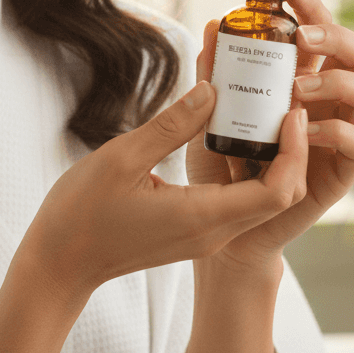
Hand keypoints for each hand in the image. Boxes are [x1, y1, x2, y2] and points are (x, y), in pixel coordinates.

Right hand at [21, 77, 308, 304]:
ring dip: (268, 155)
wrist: (59, 262)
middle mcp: (213, 231)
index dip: (294, 150)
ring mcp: (204, 234)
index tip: (291, 110)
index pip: (277, 191)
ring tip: (261, 107)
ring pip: (259, 196)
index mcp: (202, 217)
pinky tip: (228, 130)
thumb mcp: (122, 158)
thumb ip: (171, 124)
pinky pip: (235, 199)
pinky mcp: (193, 229)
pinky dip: (243, 166)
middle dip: (290, 147)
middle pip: (278, 194)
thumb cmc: (82, 212)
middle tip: (284, 100)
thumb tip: (213, 90)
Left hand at [184, 0, 353, 271]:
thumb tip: (213, 23)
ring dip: (338, 82)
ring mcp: (339, 133)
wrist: (224, 224)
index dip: (312, 4)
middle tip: (300, 37)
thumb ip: (212, 70)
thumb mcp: (209, 110)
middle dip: (336, 35)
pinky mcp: (342, 172)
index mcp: (300, 76)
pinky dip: (334, 131)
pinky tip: (300, 130)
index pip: (318, 31)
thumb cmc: (220, 161)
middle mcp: (327, 100)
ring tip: (296, 89)